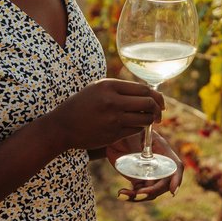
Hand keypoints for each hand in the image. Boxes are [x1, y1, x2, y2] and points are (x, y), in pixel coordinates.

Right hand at [42, 78, 163, 152]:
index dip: (156, 95)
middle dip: (157, 108)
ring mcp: (112, 119)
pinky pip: (135, 130)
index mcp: (109, 85)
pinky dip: (140, 128)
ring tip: (150, 120)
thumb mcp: (98, 88)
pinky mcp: (112, 134)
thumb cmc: (82, 104)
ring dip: (151, 120)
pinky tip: (137, 126)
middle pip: (148, 103)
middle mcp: (112, 101)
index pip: (143, 89)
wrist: (62, 126)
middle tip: (159, 113)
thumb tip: (147, 92)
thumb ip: (120, 88)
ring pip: (144, 118)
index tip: (159, 101)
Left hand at [107, 131, 183, 200]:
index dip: (177, 179)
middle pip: (164, 183)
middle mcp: (158, 165)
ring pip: (151, 192)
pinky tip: (120, 194)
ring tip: (124, 194)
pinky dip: (130, 196)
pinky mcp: (137, 180)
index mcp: (162, 150)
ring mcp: (148, 174)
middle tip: (139, 194)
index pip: (175, 166)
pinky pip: (137, 192)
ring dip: (140, 196)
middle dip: (153, 191)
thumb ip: (137, 150)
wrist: (115, 137)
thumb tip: (142, 165)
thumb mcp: (132, 137)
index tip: (173, 191)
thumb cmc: (127, 132)